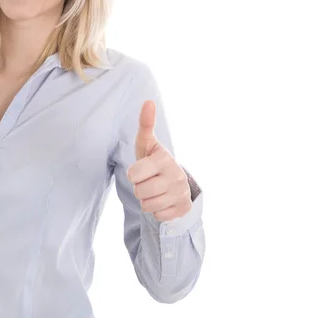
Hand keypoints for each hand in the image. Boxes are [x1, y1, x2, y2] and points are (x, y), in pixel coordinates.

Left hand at [126, 100, 191, 221]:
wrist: (175, 182)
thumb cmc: (154, 161)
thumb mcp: (147, 144)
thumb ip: (145, 124)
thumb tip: (148, 101)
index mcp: (164, 159)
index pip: (133, 174)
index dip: (134, 174)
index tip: (142, 169)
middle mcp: (176, 175)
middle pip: (140, 192)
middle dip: (140, 188)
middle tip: (149, 181)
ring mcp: (181, 193)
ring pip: (148, 206)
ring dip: (148, 201)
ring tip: (155, 191)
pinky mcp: (184, 208)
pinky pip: (158, 216)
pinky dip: (158, 211)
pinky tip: (164, 201)